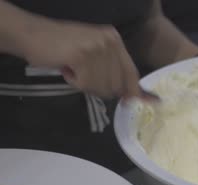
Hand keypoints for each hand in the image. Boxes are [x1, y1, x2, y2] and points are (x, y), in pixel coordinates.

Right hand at [22, 19, 143, 98]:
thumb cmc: (62, 46)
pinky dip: (74, 82)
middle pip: (116, 84)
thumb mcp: (94, 52)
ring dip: (85, 84)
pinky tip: (67, 68)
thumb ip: (112, 69)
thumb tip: (130, 96)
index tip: (130, 102)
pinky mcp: (82, 57)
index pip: (131, 71)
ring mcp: (97, 48)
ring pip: (101, 86)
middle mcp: (109, 42)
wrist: (31, 34)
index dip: (132, 90)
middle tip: (83, 76)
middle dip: (100, 87)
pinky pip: (85, 84)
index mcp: (115, 39)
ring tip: (73, 68)